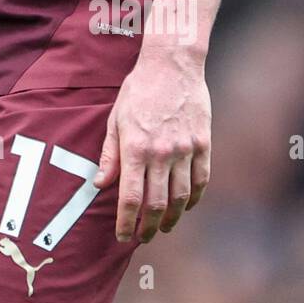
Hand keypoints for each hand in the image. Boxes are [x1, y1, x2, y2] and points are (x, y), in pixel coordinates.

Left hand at [93, 56, 210, 242]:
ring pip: (181, 197)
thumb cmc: (138, 90)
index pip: (130, 197)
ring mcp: (185, 150)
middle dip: (149, 227)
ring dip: (172, 218)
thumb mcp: (115, 118)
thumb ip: (110, 154)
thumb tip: (100, 185)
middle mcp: (161, 153)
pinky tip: (186, 206)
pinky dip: (194, 198)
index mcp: (135, 147)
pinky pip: (201, 180)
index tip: (122, 236)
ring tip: (164, 227)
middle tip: (143, 238)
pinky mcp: (203, 144)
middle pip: (156, 204)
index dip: (126, 222)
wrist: (172, 65)